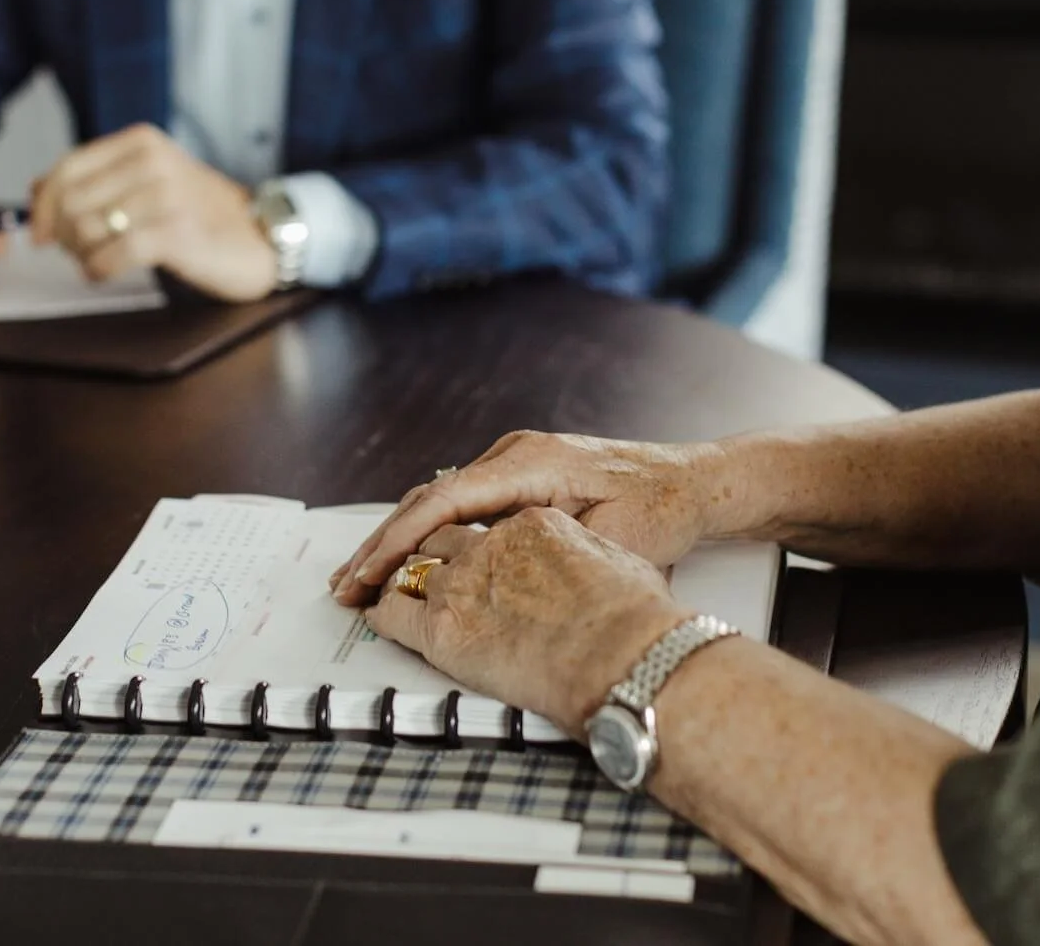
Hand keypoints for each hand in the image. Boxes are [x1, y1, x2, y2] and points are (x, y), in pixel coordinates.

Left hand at [29, 124, 277, 301]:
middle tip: (81, 252)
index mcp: (142, 142)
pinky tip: (105, 272)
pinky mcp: (175, 233)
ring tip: (100, 261)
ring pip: (88, 229)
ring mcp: (166, 196)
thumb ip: (95, 181)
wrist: (261, 238)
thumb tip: (35, 193)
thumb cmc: (199, 214)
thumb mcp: (147, 182)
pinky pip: (111, 255)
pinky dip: (99, 269)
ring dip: (83, 255)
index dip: (44, 206)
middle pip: (72, 203)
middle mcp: (153, 161)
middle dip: (65, 236)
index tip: (40, 234)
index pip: (68, 168)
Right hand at [331, 432, 727, 606]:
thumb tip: (499, 578)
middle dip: (381, 545)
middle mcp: (514, 453)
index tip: (366, 577)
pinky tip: (407, 563)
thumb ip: (554, 553)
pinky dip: (428, 534)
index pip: (442, 501)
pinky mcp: (519, 477)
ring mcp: (514, 462)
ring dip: (399, 540)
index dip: (397, 543)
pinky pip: (460, 504)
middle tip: (343, 586)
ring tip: (361, 579)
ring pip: (438, 501)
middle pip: (428, 499)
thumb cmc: (663, 509)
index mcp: (530, 462)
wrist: (696, 482)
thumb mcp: (615, 539)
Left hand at [362, 510, 689, 734]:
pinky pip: (398, 607)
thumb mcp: (617, 563)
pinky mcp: (448, 618)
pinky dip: (382, 607)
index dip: (460, 533)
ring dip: (390, 572)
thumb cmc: (636, 616)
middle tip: (387, 559)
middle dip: (411, 545)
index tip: (451, 545)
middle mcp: (496, 540)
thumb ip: (583, 558)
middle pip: (438, 532)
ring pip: (414, 563)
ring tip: (369, 584)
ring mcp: (468, 577)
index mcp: (537, 520)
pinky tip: (372, 609)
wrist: (630, 651)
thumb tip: (578, 575)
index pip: (484, 519)